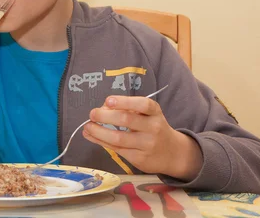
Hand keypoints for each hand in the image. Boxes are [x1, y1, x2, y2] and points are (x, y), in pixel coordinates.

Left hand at [83, 95, 202, 180]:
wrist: (172, 153)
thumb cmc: (153, 128)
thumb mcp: (148, 115)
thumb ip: (129, 110)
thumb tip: (102, 108)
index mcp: (155, 112)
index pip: (143, 105)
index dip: (125, 102)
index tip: (108, 100)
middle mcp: (153, 128)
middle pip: (127, 120)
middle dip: (105, 116)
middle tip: (92, 114)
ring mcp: (147, 145)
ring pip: (118, 138)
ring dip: (99, 132)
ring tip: (87, 127)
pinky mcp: (139, 159)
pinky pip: (117, 149)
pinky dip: (101, 142)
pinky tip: (91, 136)